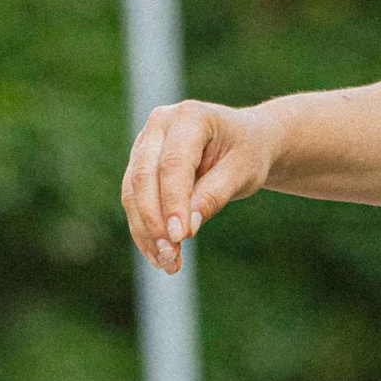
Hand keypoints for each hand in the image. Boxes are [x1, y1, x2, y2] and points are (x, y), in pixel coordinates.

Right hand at [122, 97, 277, 274]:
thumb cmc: (247, 152)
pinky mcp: (140, 164)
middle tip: (169, 256)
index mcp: (189, 117)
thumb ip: (214, 195)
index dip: (173, 202)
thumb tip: (186, 228)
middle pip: (144, 177)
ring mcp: (145, 142)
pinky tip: (159, 256)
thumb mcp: (243, 172)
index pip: (173, 164)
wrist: (244, 142)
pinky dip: (144, 229)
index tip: (180, 237)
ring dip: (145, 231)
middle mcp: (160, 124)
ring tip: (167, 263)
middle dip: (153, 221)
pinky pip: (133, 199)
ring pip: (132, 191)